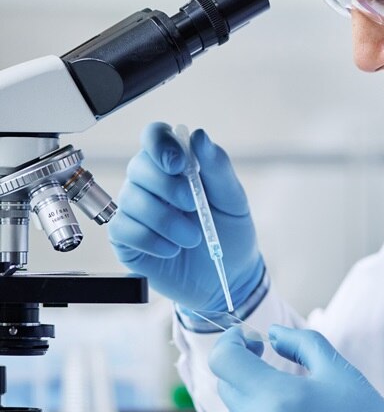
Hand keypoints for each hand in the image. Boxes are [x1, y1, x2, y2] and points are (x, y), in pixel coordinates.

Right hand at [108, 122, 262, 311]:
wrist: (227, 276)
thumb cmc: (230, 232)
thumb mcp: (233, 199)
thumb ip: (217, 167)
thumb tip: (199, 136)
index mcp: (176, 164)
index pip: (154, 135)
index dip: (160, 143)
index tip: (178, 164)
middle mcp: (151, 182)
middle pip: (139, 166)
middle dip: (166, 187)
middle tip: (194, 205)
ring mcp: (135, 209)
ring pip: (130, 199)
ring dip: (165, 220)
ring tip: (192, 238)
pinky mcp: (125, 238)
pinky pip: (122, 228)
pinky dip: (150, 240)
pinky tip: (172, 249)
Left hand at [209, 325, 383, 411]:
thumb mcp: (338, 369)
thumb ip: (300, 342)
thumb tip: (272, 334)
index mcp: (277, 398)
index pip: (224, 361)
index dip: (230, 341)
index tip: (248, 337)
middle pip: (228, 386)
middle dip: (242, 366)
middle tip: (266, 356)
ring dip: (252, 395)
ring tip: (289, 395)